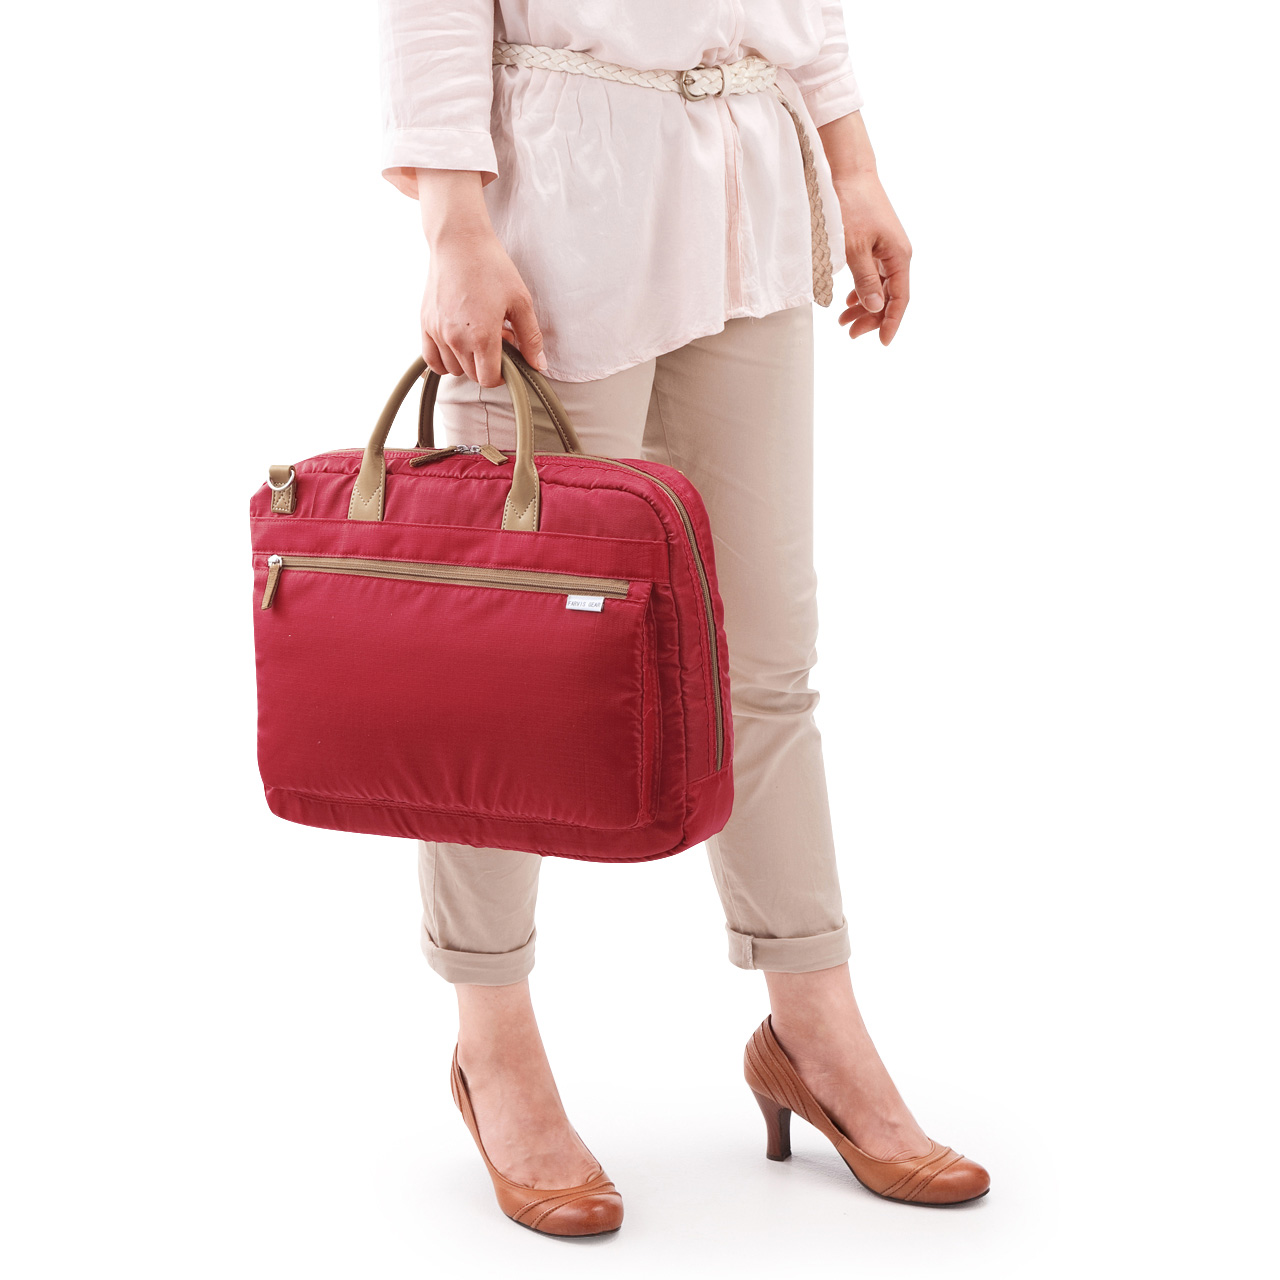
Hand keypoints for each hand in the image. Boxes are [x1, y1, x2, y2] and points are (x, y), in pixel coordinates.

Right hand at [420, 230, 545, 385]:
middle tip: (496, 342)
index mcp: (481, 336)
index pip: (489, 379)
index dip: (502, 375)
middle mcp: (456, 339)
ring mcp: (437, 332)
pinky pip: (431, 359)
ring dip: (467, 362)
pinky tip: (457, 346)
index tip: (508, 363)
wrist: (459, 242)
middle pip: (472, 375)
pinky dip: (444, 360)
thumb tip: (539, 365)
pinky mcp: (425, 324)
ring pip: (452, 369)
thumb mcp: (521, 302)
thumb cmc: (492, 267)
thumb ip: (531, 337)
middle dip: (487, 365)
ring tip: (477, 338)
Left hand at [835, 169, 911, 344]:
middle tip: (850, 333)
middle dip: (872, 318)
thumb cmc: (851, 205)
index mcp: (899, 255)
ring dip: (863, 306)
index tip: (883, 342)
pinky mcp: (875, 244)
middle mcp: (897, 254)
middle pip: (890, 297)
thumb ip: (864, 278)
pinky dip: (861, 290)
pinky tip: (849, 300)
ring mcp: (886, 249)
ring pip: (879, 287)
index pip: (900, 298)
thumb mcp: (854, 247)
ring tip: (843, 321)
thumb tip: (875, 306)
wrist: (849, 172)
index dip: (892, 322)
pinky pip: (873, 275)